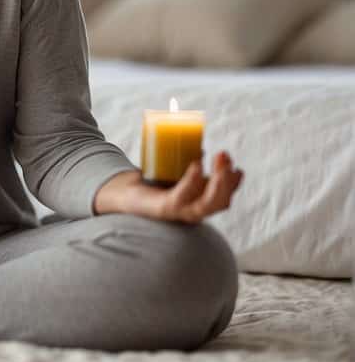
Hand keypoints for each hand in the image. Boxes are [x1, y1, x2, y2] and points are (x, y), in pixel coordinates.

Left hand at [124, 151, 243, 223]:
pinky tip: (197, 165)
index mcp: (198, 204)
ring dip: (218, 181)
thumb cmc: (151, 183)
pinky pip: (183, 195)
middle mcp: (193, 212)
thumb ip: (189, 166)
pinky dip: (192, 180)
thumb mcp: (175, 173)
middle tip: (225, 156)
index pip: (223, 198)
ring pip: (207, 203)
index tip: (238, 169)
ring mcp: (180, 212)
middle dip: (228, 180)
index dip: (233, 185)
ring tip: (218, 158)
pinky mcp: (165, 208)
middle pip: (220, 202)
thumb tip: (200, 149)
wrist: (124, 194)